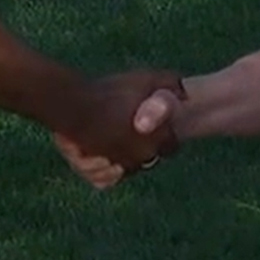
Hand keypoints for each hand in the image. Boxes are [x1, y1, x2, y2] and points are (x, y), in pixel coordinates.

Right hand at [53, 85, 183, 187]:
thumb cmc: (110, 93)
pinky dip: (104, 171)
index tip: (156, 125)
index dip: (165, 134)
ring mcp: (118, 167)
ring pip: (126, 169)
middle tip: (130, 127)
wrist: (73, 105)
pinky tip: (100, 154)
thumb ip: (170, 84)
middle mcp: (142, 158)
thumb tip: (185, 93)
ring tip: (111, 136)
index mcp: (159, 138)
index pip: (172, 146)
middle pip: (149, 158)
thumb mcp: (145, 79)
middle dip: (142, 146)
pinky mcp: (97, 172)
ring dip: (121, 157)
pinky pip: (106, 180)